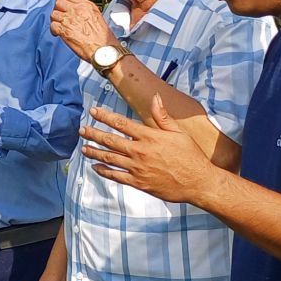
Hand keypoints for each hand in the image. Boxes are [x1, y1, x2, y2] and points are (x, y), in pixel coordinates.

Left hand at [50, 0, 113, 61]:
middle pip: (59, 3)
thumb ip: (86, 12)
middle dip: (57, 9)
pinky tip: (57, 34)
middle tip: (59, 16)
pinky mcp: (64, 30)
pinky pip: (52, 26)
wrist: (103, 50)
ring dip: (55, 20)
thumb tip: (77, 12)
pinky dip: (53, 30)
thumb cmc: (103, 38)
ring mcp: (70, 19)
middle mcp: (77, 10)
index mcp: (87, 6)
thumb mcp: (97, 18)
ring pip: (53, 14)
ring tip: (59, 26)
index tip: (61, 4)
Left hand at [81, 95, 215, 204]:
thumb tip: (154, 97)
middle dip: (94, 133)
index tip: (93, 112)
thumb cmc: (191, 156)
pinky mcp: (139, 183)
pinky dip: (104, 171)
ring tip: (84, 148)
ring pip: (109, 158)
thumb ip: (162, 116)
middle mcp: (140, 151)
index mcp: (149, 136)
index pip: (121, 123)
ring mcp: (138, 168)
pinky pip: (116, 176)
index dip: (105, 116)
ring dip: (94, 152)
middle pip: (110, 140)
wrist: (198, 182)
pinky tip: (95, 167)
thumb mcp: (179, 132)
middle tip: (82, 129)